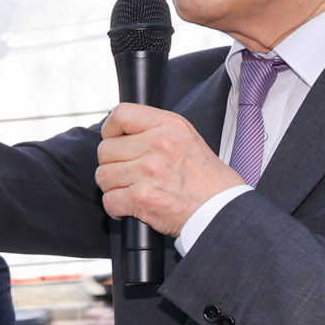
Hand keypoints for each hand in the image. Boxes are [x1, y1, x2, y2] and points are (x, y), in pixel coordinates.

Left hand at [95, 102, 244, 236]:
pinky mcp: (141, 197)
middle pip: (105, 150)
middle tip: (129, 174)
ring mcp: (148, 171)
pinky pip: (109, 200)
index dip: (111, 130)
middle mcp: (158, 145)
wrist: (222, 210)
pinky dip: (116, 207)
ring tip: (131, 190)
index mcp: (170, 126)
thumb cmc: (207, 179)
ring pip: (103, 176)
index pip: (121, 114)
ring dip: (113, 187)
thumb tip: (122, 135)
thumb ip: (156, 131)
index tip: (115, 140)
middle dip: (113, 164)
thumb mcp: (188, 138)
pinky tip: (130, 206)